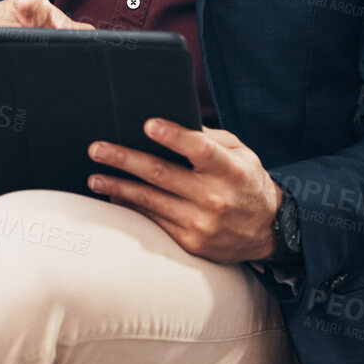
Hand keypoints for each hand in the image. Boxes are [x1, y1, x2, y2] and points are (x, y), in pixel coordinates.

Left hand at [86, 121, 283, 263]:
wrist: (269, 231)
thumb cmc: (248, 182)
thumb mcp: (241, 154)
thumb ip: (210, 138)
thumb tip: (171, 122)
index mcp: (231, 170)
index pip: (200, 150)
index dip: (173, 136)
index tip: (147, 124)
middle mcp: (216, 197)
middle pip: (162, 174)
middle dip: (125, 159)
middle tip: (97, 148)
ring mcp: (202, 223)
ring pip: (151, 200)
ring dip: (118, 186)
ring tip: (95, 176)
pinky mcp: (191, 242)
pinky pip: (153, 221)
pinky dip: (131, 206)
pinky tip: (114, 195)